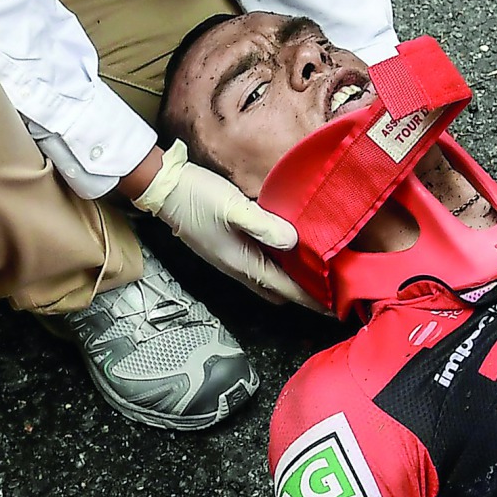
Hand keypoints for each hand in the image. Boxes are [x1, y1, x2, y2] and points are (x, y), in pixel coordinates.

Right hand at [133, 140, 320, 308]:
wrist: (163, 189)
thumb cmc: (197, 196)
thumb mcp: (235, 208)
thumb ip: (265, 226)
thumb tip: (294, 242)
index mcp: (243, 262)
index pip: (285, 289)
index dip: (310, 299)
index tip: (333, 308)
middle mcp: (237, 267)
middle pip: (277, 290)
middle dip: (303, 293)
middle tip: (329, 288)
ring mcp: (230, 259)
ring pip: (267, 280)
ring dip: (290, 280)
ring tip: (314, 271)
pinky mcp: (226, 249)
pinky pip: (258, 267)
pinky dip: (277, 266)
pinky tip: (285, 250)